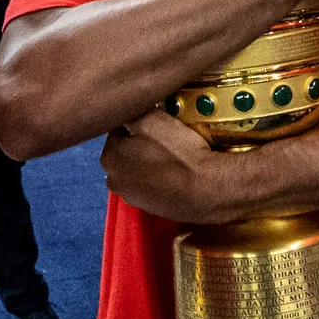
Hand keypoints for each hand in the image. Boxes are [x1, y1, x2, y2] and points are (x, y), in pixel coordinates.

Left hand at [99, 111, 248, 225]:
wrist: (209, 189)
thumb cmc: (180, 152)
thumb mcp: (154, 119)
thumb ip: (133, 111)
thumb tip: (128, 108)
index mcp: (109, 157)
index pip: (119, 130)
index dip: (140, 124)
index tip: (159, 123)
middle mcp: (113, 180)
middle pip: (127, 153)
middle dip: (141, 145)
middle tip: (168, 139)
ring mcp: (133, 199)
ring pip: (140, 170)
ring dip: (152, 163)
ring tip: (176, 157)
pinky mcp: (153, 210)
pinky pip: (154, 187)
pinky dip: (163, 180)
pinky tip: (179, 175)